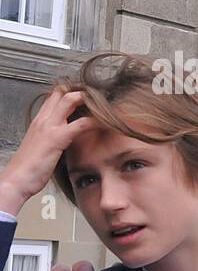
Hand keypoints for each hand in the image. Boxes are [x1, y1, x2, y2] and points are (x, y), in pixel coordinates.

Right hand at [0, 85, 95, 216]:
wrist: (16, 180)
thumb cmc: (29, 168)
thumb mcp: (42, 147)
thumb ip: (52, 138)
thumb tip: (67, 137)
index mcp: (39, 121)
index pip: (54, 97)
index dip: (71, 92)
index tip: (88, 96)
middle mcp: (43, 119)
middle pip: (63, 92)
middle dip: (82, 90)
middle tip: (101, 95)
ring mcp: (50, 127)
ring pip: (71, 100)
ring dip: (90, 100)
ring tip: (107, 104)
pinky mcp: (57, 138)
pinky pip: (82, 124)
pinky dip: (96, 121)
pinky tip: (108, 123)